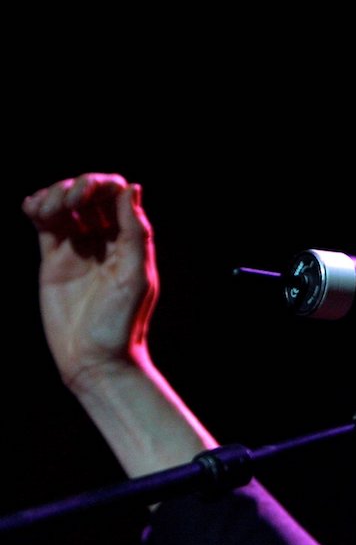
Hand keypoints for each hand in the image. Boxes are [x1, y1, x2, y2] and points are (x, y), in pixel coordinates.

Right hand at [23, 173, 154, 391]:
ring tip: (44, 209)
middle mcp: (105, 241)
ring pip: (64, 208)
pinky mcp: (53, 262)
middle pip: (89, 197)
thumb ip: (134, 231)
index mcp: (129, 241)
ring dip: (54, 196)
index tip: (91, 192)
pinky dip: (37, 210)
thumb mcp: (135, 275)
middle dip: (77, 188)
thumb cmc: (121, 321)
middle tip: (70, 201)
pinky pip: (45, 227)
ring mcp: (77, 250)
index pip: (117, 197)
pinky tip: (32, 207)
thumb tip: (132, 188)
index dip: (103, 185)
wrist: (94, 358)